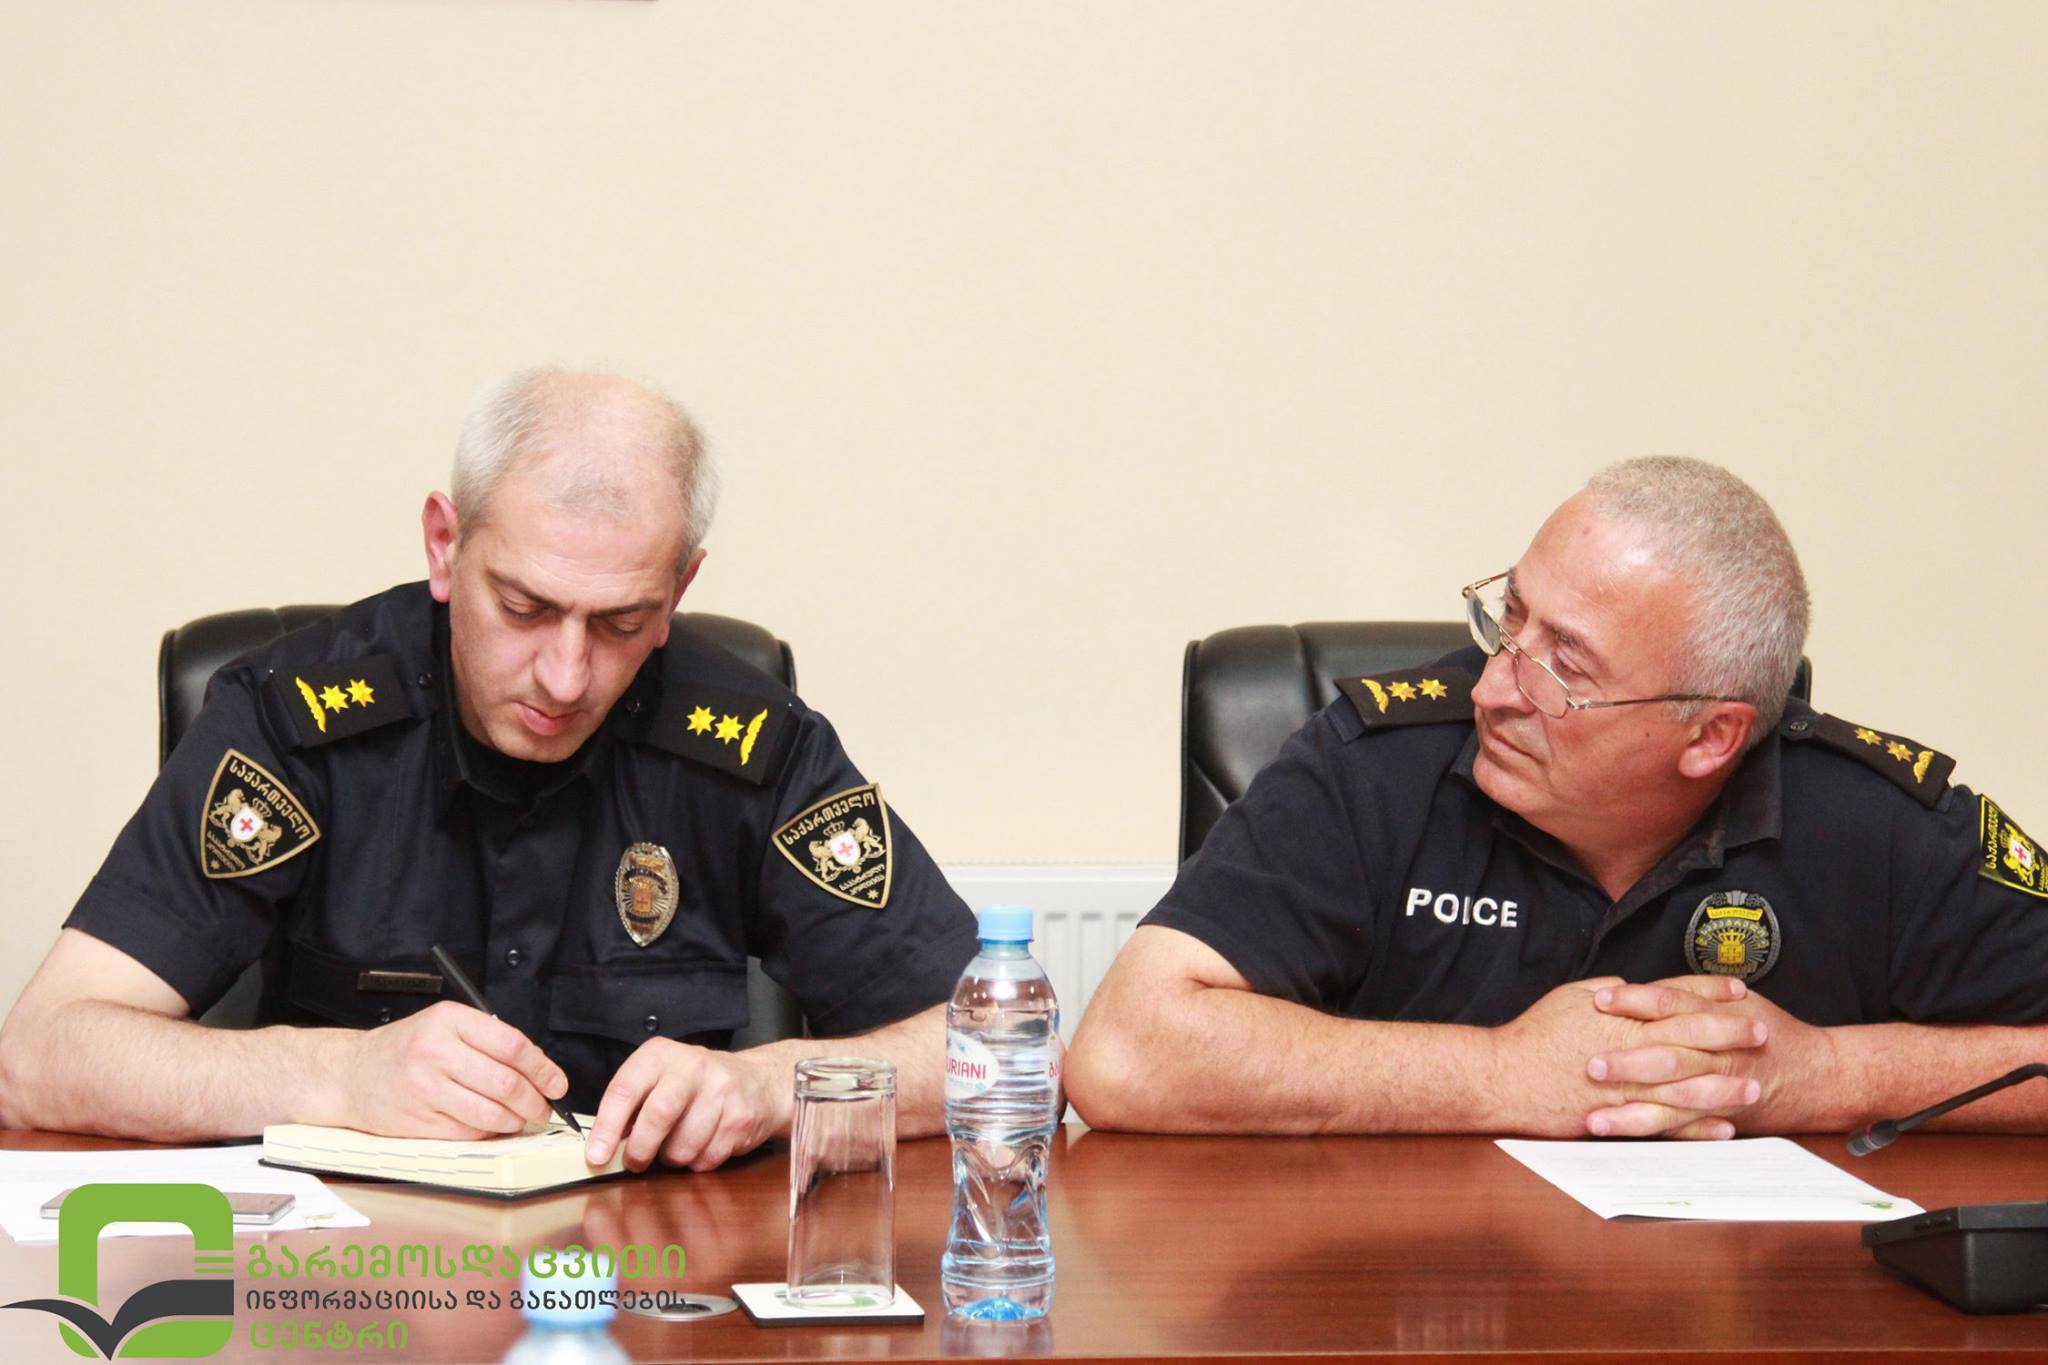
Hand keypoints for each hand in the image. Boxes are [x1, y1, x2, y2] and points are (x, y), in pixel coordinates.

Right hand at [334, 1000, 567, 1138]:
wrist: (349, 1074)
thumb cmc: (405, 1049)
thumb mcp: (444, 1026)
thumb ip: (487, 1041)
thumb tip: (538, 1070)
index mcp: (449, 1021)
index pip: (512, 1046)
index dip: (543, 1069)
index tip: (557, 1084)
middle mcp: (435, 1053)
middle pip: (506, 1084)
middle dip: (535, 1102)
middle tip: (544, 1109)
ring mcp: (424, 1089)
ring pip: (490, 1113)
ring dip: (515, 1122)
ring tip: (521, 1120)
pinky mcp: (416, 1121)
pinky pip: (467, 1132)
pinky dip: (488, 1133)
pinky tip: (490, 1126)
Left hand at [586, 1041, 784, 1171]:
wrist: (759, 1080)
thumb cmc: (696, 1085)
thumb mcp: (660, 1079)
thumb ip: (632, 1106)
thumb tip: (602, 1146)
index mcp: (660, 1055)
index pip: (625, 1089)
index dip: (607, 1126)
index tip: (596, 1155)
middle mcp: (692, 1066)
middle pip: (658, 1114)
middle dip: (641, 1149)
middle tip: (635, 1162)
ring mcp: (721, 1090)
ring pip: (683, 1145)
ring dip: (673, 1158)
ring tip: (676, 1147)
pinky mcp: (740, 1116)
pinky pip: (707, 1158)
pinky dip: (698, 1162)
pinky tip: (702, 1146)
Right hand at [1492, 976, 1765, 1138]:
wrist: (1504, 1078)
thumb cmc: (1535, 1034)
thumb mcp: (1571, 997)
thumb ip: (1611, 993)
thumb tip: (1638, 989)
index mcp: (1621, 1016)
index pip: (1676, 998)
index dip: (1710, 993)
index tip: (1740, 991)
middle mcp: (1630, 1050)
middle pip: (1691, 1038)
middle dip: (1730, 1035)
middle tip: (1763, 1033)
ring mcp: (1627, 1088)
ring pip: (1687, 1086)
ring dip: (1724, 1086)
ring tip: (1755, 1086)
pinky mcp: (1619, 1118)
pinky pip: (1667, 1125)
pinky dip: (1696, 1128)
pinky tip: (1723, 1128)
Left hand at [1589, 979, 1836, 1136]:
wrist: (1815, 1075)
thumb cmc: (1768, 1031)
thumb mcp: (1734, 1001)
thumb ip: (1688, 993)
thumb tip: (1634, 986)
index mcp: (1718, 1019)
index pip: (1670, 1003)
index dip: (1635, 1000)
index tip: (1598, 999)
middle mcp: (1717, 1056)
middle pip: (1669, 1057)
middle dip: (1629, 1064)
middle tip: (1591, 1065)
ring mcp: (1717, 1092)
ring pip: (1672, 1103)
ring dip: (1632, 1114)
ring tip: (1594, 1119)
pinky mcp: (1717, 1119)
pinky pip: (1684, 1129)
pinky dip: (1657, 1133)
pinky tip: (1626, 1136)